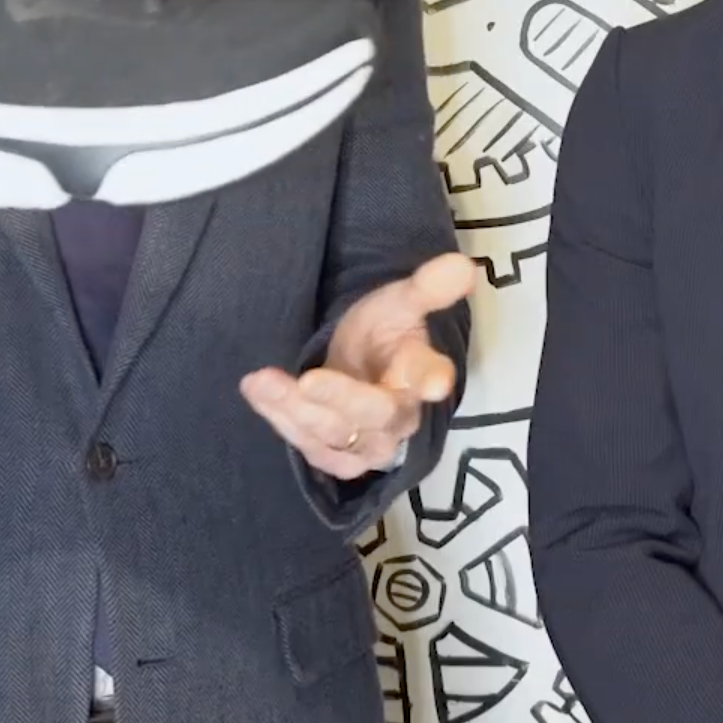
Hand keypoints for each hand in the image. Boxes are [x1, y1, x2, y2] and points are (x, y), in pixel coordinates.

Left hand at [241, 252, 473, 479]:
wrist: (361, 364)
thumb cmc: (383, 331)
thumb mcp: (401, 301)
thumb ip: (428, 287)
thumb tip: (462, 265)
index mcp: (423, 374)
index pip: (431, 376)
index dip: (431, 379)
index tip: (434, 382)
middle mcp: (400, 416)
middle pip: (375, 413)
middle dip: (341, 398)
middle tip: (308, 381)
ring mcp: (370, 443)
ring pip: (336, 436)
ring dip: (297, 411)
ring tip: (262, 381)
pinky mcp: (340, 457)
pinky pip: (311, 448)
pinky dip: (282, 422)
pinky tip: (259, 394)